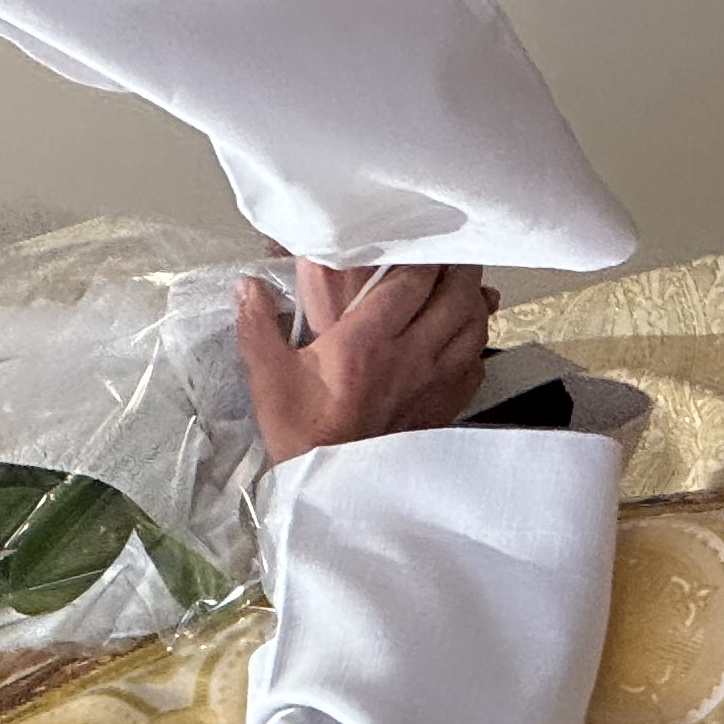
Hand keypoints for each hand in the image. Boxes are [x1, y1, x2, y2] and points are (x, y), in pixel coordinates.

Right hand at [237, 258, 496, 462]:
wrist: (330, 489)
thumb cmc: (302, 432)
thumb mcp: (269, 377)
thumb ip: (258, 325)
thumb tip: (246, 284)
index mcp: (367, 342)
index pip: (411, 282)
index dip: (422, 253)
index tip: (420, 234)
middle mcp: (410, 356)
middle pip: (454, 296)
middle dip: (458, 268)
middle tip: (453, 250)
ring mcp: (434, 383)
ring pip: (473, 326)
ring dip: (473, 300)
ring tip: (466, 283)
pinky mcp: (445, 406)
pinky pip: (475, 362)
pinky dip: (477, 340)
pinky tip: (467, 334)